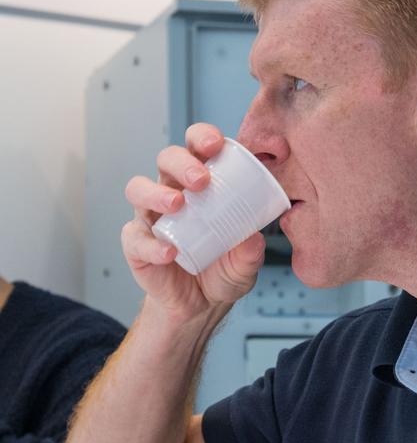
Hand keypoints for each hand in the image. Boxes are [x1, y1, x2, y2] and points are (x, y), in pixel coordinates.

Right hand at [122, 122, 266, 320]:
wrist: (200, 305)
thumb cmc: (222, 270)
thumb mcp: (245, 264)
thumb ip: (251, 253)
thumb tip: (255, 238)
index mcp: (200, 185)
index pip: (196, 148)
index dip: (202, 137)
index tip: (217, 144)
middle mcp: (171, 192)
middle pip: (166, 159)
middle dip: (182, 162)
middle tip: (201, 181)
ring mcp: (150, 217)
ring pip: (138, 189)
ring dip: (157, 192)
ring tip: (177, 205)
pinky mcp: (136, 245)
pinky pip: (136, 238)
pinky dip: (152, 245)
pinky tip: (170, 253)